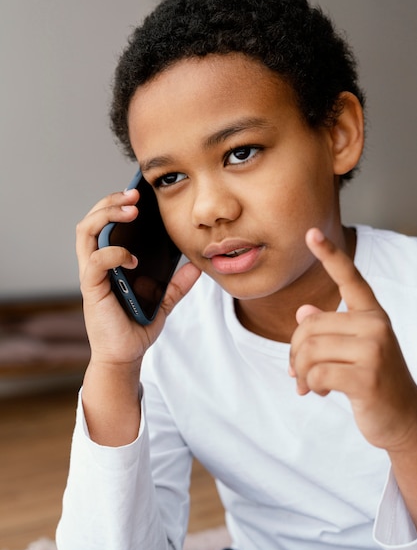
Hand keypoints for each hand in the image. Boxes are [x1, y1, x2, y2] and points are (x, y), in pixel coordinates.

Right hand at [76, 187, 200, 367]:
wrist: (126, 355)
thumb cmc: (136, 326)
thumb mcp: (164, 301)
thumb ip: (177, 284)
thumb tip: (198, 267)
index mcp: (109, 261)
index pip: (104, 223)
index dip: (116, 203)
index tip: (140, 194)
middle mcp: (96, 264)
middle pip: (90, 219)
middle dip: (110, 201)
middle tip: (134, 194)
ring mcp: (92, 275)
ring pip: (85, 231)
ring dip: (106, 215)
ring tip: (131, 210)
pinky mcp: (92, 289)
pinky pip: (96, 261)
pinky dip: (114, 253)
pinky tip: (132, 258)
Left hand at [289, 228, 416, 453]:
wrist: (403, 419)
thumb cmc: (373, 381)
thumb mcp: (354, 350)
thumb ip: (330, 329)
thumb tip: (303, 312)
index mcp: (372, 314)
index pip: (350, 278)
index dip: (330, 255)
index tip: (310, 233)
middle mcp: (375, 325)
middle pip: (308, 327)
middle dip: (295, 353)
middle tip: (297, 372)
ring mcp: (374, 350)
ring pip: (309, 350)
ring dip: (300, 372)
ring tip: (308, 384)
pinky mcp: (366, 376)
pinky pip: (316, 373)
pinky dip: (309, 385)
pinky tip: (319, 393)